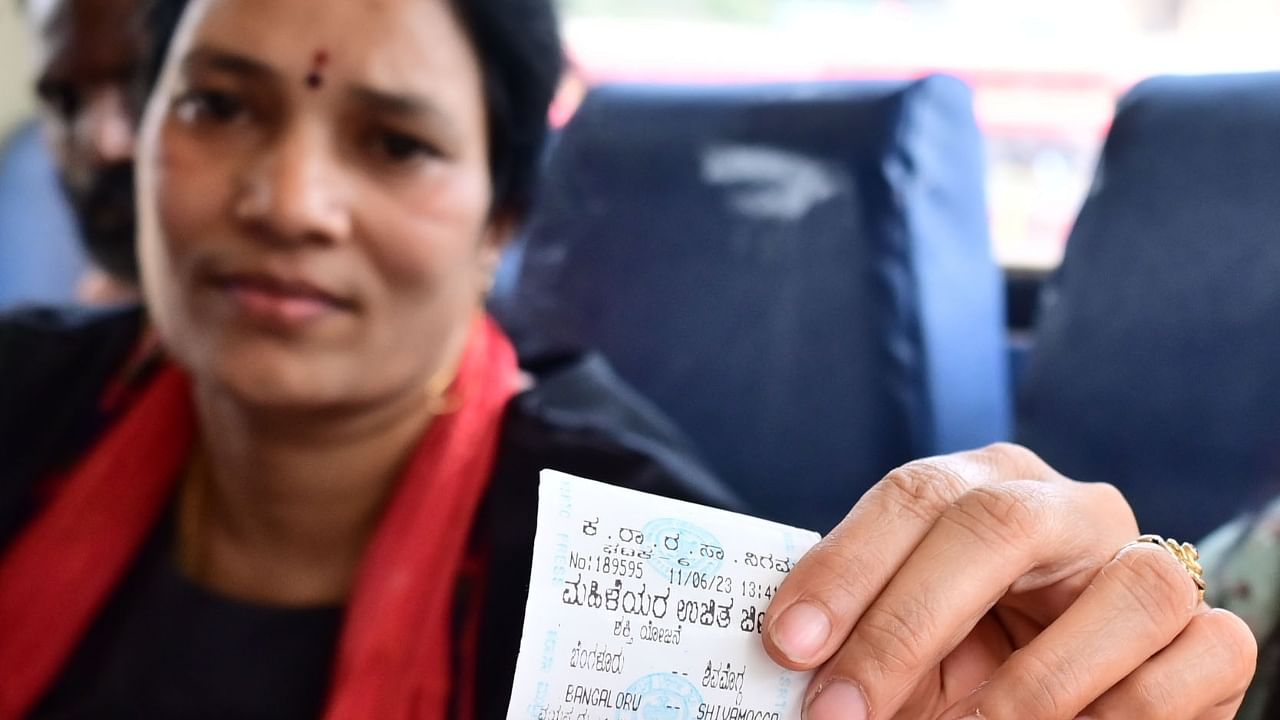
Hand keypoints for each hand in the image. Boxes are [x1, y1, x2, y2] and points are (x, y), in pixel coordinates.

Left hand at [763, 443, 1256, 719]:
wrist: (1062, 704)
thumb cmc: (964, 663)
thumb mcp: (907, 642)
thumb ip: (854, 634)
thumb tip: (780, 656)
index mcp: (981, 486)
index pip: (910, 496)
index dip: (845, 568)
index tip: (788, 643)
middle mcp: (1065, 506)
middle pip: (991, 528)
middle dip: (904, 627)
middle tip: (840, 712)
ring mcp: (1145, 563)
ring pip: (1120, 592)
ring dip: (1026, 689)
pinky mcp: (1208, 633)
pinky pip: (1192, 658)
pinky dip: (1118, 717)